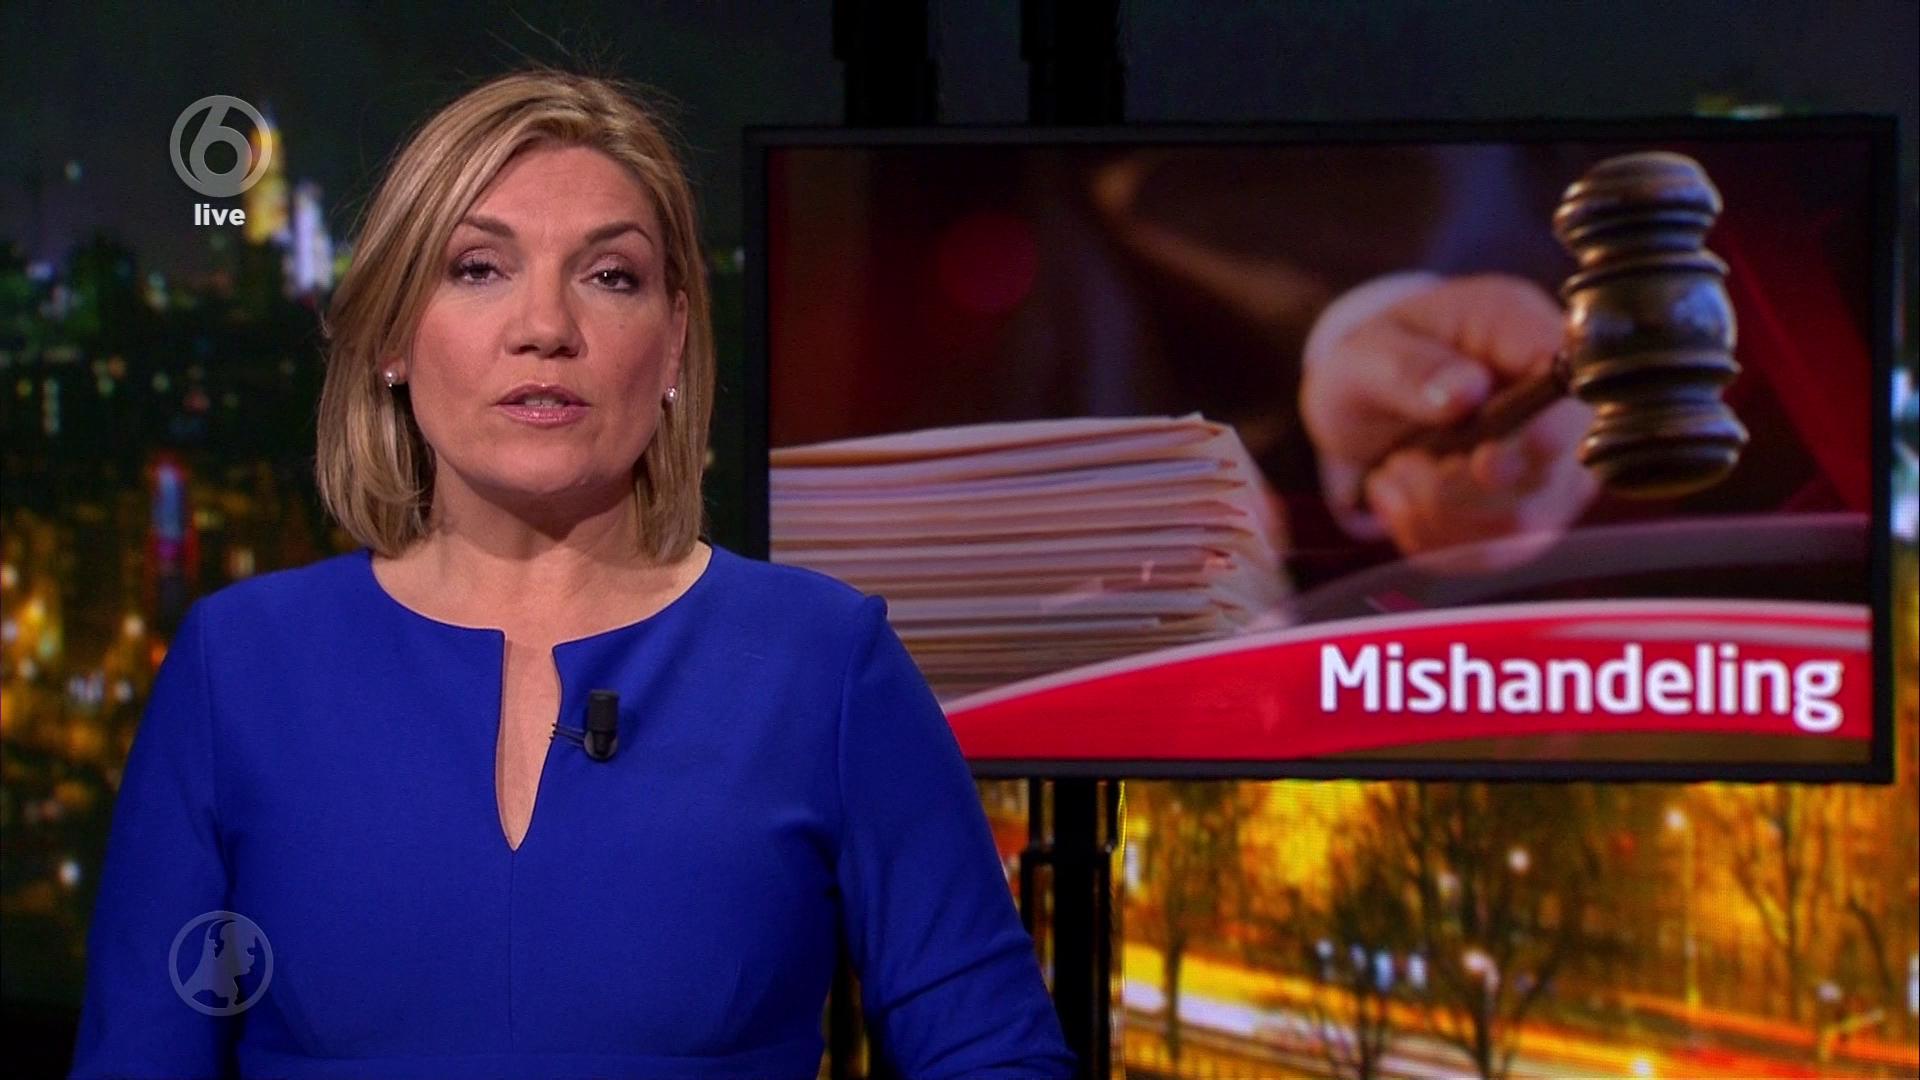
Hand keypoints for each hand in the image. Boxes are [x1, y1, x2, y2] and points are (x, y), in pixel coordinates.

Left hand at [1300, 273, 1599, 566]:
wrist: (1364, 407)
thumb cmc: (1374, 364)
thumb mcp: (1368, 355)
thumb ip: (1409, 369)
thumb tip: (1466, 391)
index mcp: (1522, 330)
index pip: (1575, 386)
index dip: (1549, 433)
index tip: (1488, 463)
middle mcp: (1556, 400)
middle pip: (1556, 472)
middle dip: (1461, 487)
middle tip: (1401, 464)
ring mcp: (1552, 463)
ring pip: (1525, 526)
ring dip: (1441, 517)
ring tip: (1395, 475)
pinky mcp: (1530, 512)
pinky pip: (1496, 554)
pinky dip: (1434, 542)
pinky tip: (1401, 503)